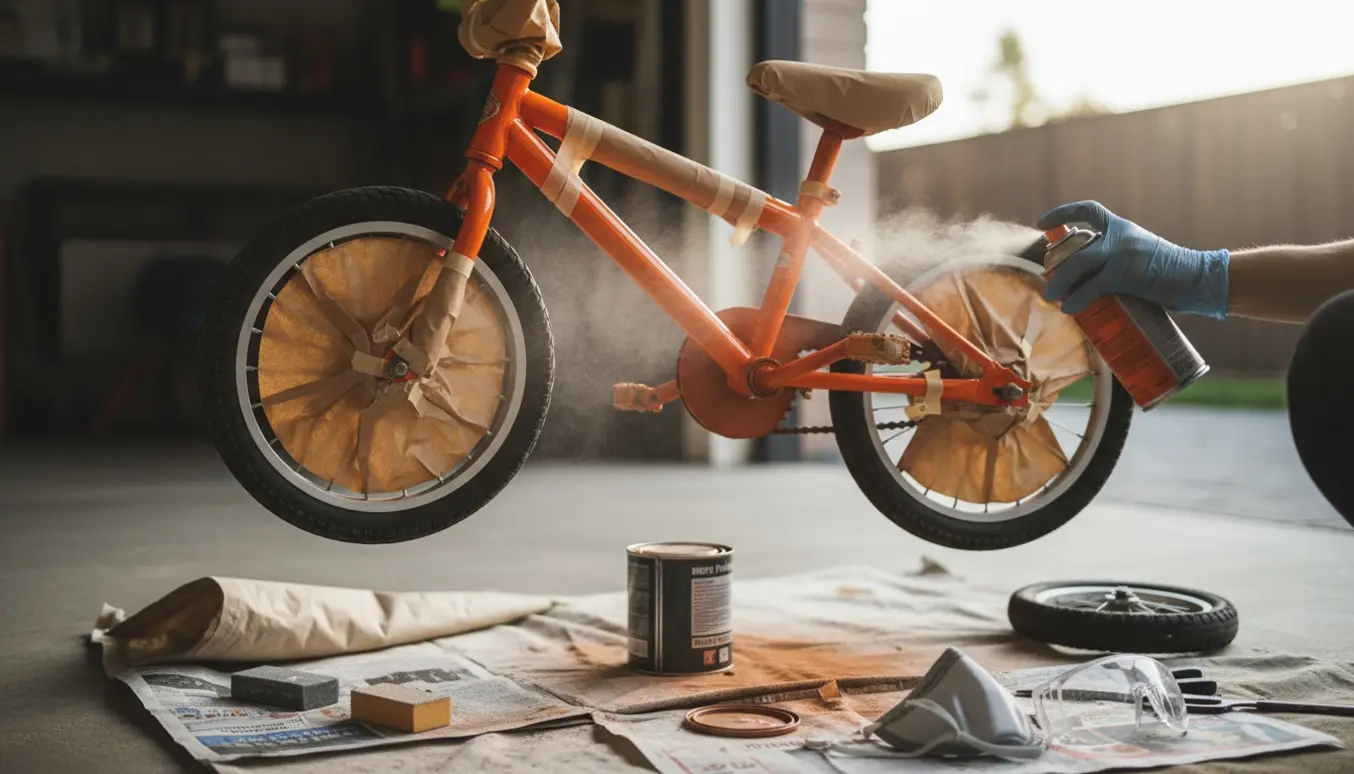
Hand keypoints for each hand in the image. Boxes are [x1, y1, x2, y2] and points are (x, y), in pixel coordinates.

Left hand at [1037, 201, 1229, 318]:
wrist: (1197, 278)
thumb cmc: (1168, 273)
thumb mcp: (1140, 255)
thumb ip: (1116, 260)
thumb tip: (1086, 281)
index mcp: (1123, 227)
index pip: (1089, 210)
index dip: (1063, 214)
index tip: (1042, 223)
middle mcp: (1120, 236)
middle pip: (1075, 245)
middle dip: (1056, 262)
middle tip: (1048, 277)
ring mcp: (1123, 253)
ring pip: (1078, 264)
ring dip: (1060, 282)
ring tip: (1052, 296)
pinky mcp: (1126, 274)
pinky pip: (1093, 286)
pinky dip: (1078, 299)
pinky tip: (1070, 309)